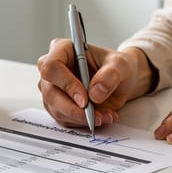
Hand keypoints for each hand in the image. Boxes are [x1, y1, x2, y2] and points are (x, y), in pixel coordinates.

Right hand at [37, 39, 154, 128]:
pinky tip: (101, 117)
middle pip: (50, 92)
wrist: (121, 80)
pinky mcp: (59, 105)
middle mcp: (54, 69)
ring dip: (80, 118)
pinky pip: (64, 119)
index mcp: (62, 50)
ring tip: (104, 116)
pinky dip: (82, 123)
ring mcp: (54, 89)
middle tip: (93, 115)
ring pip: (56, 109)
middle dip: (72, 108)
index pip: (52, 66)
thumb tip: (95, 93)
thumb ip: (110, 75)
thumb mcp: (120, 65)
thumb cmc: (117, 66)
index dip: (66, 84)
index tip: (84, 99)